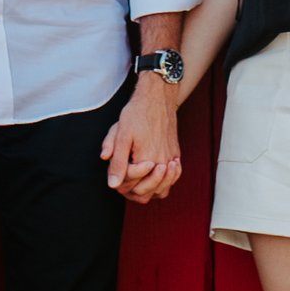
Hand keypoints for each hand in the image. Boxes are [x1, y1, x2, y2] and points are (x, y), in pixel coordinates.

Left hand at [101, 72, 183, 204]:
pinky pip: (172, 178)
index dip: (121, 180)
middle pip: (147, 194)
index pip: (131, 187)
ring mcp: (171, 160)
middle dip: (133, 188)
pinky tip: (154, 172)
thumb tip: (113, 185)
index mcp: (146, 160)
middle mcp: (162, 164)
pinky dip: (164, 181)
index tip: (119, 165)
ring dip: (150, 188)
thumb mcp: (121, 135)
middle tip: (127, 174)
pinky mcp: (176, 154)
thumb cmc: (137, 113)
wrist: (157, 96)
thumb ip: (118, 162)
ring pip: (162, 190)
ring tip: (141, 177)